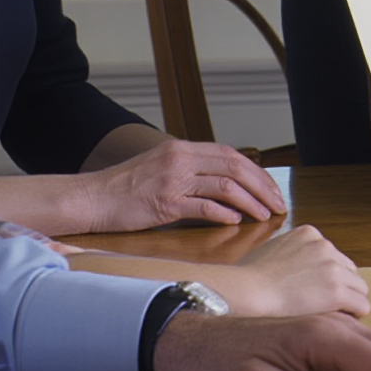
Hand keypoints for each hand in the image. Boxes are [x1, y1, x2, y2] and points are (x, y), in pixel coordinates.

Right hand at [74, 140, 285, 231]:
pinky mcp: (163, 203)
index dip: (256, 172)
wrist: (92, 198)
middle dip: (261, 186)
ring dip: (250, 202)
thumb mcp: (160, 169)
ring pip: (224, 186)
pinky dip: (223, 213)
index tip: (271, 188)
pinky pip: (202, 207)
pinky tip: (235, 221)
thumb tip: (220, 183)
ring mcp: (172, 180)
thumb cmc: (125, 189)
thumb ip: (188, 171)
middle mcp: (180, 159)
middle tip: (278, 203)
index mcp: (181, 148)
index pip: (230, 154)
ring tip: (264, 215)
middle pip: (234, 167)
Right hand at [211, 225, 369, 318]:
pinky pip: (361, 305)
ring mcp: (333, 267)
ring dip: (348, 303)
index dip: (327, 278)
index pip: (333, 256)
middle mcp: (324, 246)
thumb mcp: (272, 251)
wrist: (248, 293)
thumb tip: (295, 273)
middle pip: (349, 271)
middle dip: (341, 289)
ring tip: (330, 318)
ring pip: (359, 289)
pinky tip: (337, 325)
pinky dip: (353, 316)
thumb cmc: (249, 280)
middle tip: (324, 308)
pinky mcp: (337, 290)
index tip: (316, 292)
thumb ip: (290, 256)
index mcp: (308, 234)